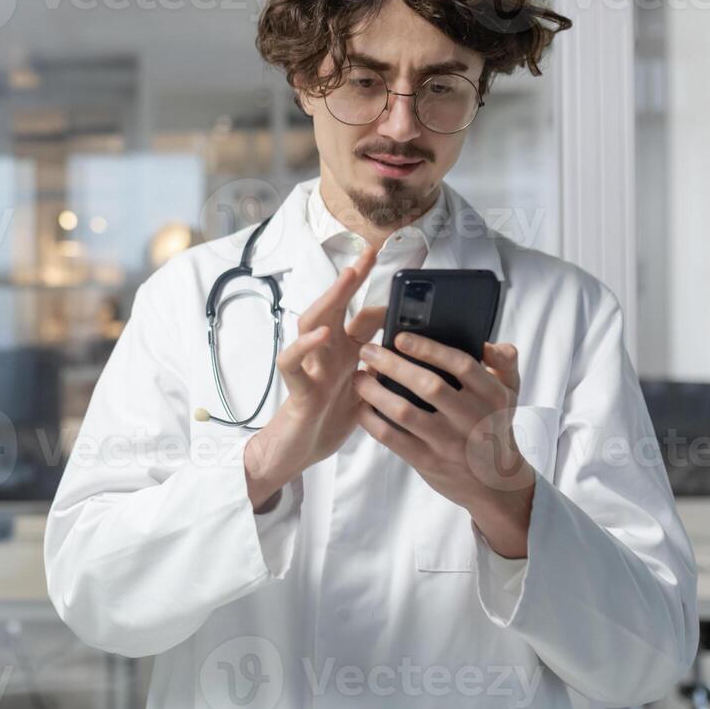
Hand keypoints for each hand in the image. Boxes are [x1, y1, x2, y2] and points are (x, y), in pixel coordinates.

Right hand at [244, 245, 385, 510]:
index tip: (409, 285)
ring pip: (312, 323)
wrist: (296, 455)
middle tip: (371, 253)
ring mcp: (310, 368)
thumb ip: (382, 374)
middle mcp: (327, 354)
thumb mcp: (366, 395)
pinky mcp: (297, 389)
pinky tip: (322, 334)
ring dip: (330, 298)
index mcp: (347, 355)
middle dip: (352, 279)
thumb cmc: (327, 422)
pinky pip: (293, 362)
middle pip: (337, 307)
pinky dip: (305, 346)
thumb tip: (416, 360)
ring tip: (347, 276)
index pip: (366, 320)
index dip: (386, 303)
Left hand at [353, 334, 533, 557]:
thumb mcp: (510, 393)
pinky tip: (360, 406)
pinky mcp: (428, 462)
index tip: (400, 338)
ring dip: (375, 392)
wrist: (495, 484)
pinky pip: (392, 438)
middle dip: (392, 365)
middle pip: (429, 386)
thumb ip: (504, 363)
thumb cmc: (493, 426)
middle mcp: (472, 419)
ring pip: (404, 412)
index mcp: (492, 395)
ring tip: (358, 376)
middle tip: (367, 350)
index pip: (461, 365)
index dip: (429, 349)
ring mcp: (449, 443)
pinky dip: (371, 421)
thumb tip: (488, 343)